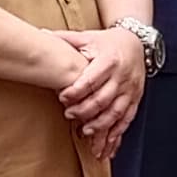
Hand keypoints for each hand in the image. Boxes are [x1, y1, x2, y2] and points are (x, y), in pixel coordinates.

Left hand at [58, 25, 149, 143]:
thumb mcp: (87, 37)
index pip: (91, 80)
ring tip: (85, 131)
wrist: (136, 43)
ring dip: (100, 125)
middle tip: (69, 115)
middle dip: (84, 110)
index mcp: (109, 60)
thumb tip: (41, 34)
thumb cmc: (107, 42)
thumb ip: (65, 39)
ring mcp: (130, 89)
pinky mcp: (135, 98)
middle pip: (102, 99)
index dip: (76, 92)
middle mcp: (121, 76)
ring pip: (116, 112)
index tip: (62, 98)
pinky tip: (107, 142)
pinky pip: (127, 118)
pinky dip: (117, 132)